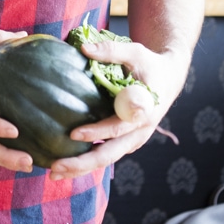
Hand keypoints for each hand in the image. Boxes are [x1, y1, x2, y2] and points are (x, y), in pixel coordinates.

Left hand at [48, 37, 182, 180]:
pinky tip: (65, 166)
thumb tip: (83, 49)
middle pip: (110, 154)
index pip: (118, 127)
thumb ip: (111, 51)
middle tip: (56, 168)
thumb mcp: (135, 52)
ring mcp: (134, 139)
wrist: (169, 78)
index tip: (74, 134)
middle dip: (82, 164)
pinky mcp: (127, 141)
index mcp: (144, 111)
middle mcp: (140, 131)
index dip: (97, 131)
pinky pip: (107, 154)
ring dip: (81, 168)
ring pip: (107, 159)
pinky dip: (88, 162)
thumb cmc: (149, 63)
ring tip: (54, 174)